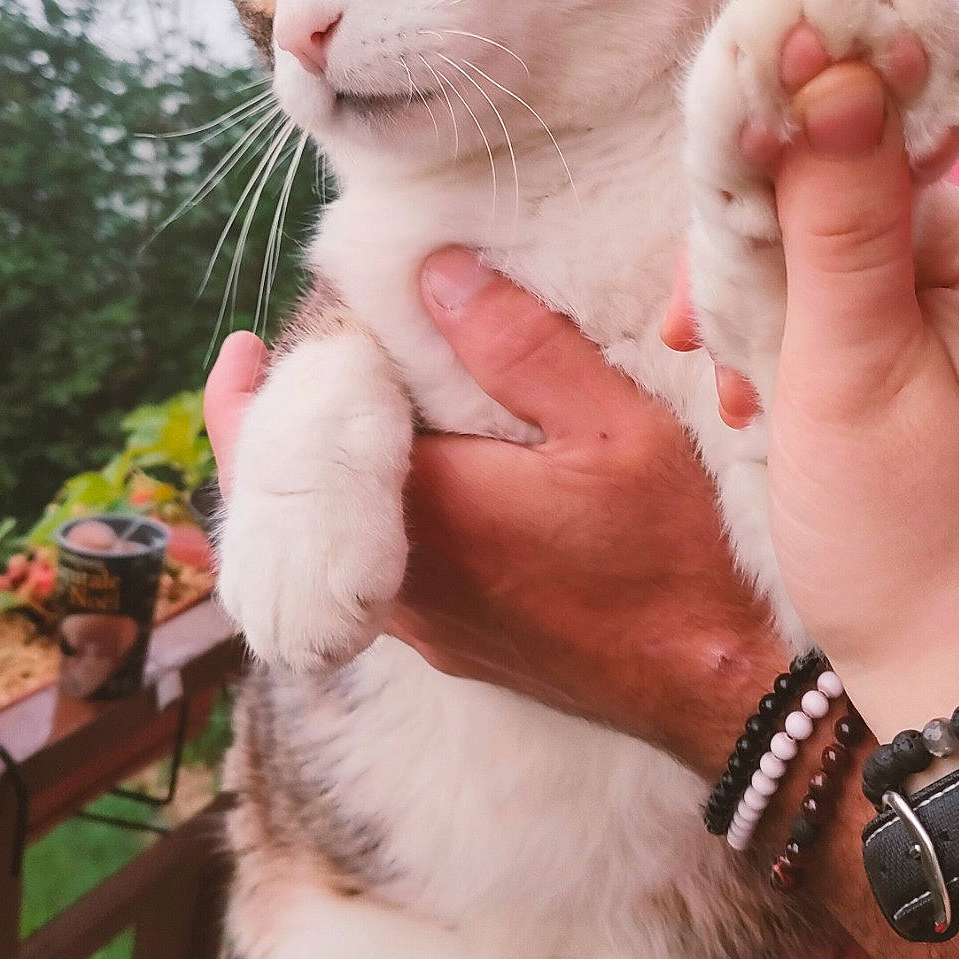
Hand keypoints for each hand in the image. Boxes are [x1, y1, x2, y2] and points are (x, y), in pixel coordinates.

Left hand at [201, 269, 782, 778]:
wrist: (708, 686)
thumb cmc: (669, 553)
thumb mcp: (614, 423)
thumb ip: (519, 344)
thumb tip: (434, 272)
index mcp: (426, 510)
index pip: (298, 446)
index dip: (263, 392)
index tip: (250, 342)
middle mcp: (399, 580)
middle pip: (285, 506)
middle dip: (264, 434)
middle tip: (254, 369)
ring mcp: (420, 625)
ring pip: (322, 548)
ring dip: (311, 483)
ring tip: (323, 415)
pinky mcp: (448, 646)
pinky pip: (365, 578)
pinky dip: (356, 523)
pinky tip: (399, 484)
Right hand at [757, 54, 958, 736]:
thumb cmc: (909, 535)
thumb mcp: (850, 363)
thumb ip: (836, 208)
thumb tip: (829, 51)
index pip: (838, 145)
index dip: (749, 195)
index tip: (694, 292)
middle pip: (825, 200)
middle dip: (748, 274)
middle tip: (709, 362)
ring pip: (821, 264)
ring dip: (759, 325)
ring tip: (742, 407)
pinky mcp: (942, 370)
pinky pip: (843, 320)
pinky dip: (789, 360)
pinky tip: (764, 418)